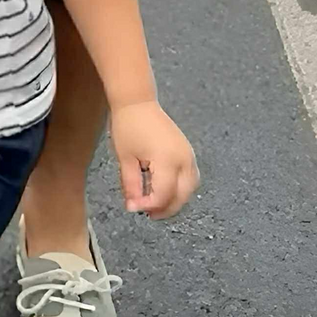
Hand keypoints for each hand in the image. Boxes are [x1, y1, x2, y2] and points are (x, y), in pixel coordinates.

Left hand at [110, 99, 198, 216]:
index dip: (149, 206)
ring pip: (190, 188)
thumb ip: (131, 185)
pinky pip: (191, 178)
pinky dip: (180, 189)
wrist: (138, 103)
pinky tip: (165, 192)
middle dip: (165, 208)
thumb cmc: (128, 127)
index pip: (163, 195)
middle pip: (181, 195)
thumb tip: (133, 207)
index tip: (133, 209)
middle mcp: (184, 159)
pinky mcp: (188, 152)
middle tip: (146, 214)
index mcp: (167, 160)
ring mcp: (189, 155)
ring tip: (156, 206)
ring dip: (175, 200)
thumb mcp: (126, 159)